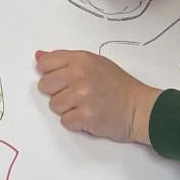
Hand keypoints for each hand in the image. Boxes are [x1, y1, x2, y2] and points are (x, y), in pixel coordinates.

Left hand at [35, 50, 160, 143]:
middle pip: (45, 86)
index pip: (45, 64)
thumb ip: (65, 60)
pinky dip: (76, 122)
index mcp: (80, 59)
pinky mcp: (86, 116)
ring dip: (67, 109)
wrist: (140, 108)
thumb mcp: (94, 63)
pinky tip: (89, 116)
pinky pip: (65, 121)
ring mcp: (82, 96)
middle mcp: (79, 75)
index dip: (50, 74)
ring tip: (86, 105)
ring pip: (54, 105)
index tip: (61, 80)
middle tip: (76, 95)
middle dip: (57, 93)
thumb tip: (38, 56)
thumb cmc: (119, 86)